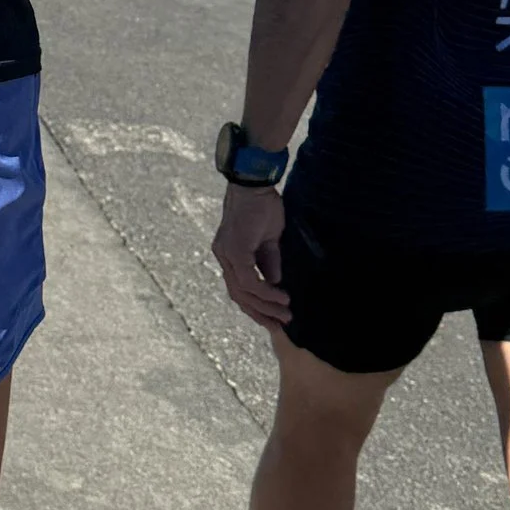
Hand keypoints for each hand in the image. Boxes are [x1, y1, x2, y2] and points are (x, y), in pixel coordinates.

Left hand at [212, 181, 290, 327]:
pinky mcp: (235, 250)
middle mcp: (223, 256)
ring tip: (285, 314)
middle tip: (280, 326)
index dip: (256, 306)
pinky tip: (281, 297)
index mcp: (228, 254)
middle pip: (238, 296)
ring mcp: (226, 254)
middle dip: (260, 314)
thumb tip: (275, 282)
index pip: (238, 288)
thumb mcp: (269, 239)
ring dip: (266, 306)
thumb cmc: (262, 205)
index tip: (274, 318)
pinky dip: (266, 292)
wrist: (255, 183)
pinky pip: (249, 281)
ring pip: (243, 292)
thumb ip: (268, 261)